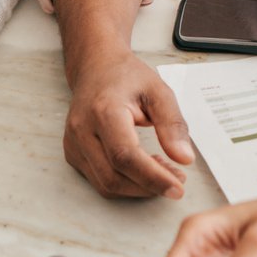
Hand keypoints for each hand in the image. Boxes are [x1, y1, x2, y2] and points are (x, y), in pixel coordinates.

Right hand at [64, 52, 194, 198]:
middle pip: (114, 176)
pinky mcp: (73, 153)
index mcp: (104, 110)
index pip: (125, 156)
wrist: (96, 67)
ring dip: (138, 187)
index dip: (152, 177)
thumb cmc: (126, 76)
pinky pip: (99, 180)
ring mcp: (73, 143)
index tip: (177, 188)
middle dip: (148, 186)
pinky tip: (143, 168)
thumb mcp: (158, 91)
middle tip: (177, 179)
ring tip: (163, 170)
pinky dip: (125, 182)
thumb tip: (184, 158)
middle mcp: (82, 129)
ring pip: (106, 184)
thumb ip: (173, 124)